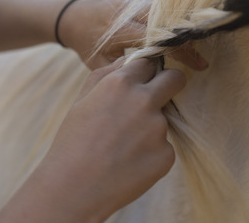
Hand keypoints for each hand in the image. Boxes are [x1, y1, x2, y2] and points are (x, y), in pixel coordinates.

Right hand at [40, 58, 185, 221]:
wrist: (73, 187)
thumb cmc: (73, 141)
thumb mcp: (82, 99)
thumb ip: (107, 73)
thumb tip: (129, 60)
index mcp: (121, 83)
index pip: (150, 63)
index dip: (146, 73)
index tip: (145, 81)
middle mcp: (145, 101)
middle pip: (175, 79)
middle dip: (170, 83)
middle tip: (159, 97)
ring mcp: (159, 129)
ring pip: (164, 118)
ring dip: (151, 127)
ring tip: (124, 146)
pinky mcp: (167, 154)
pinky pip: (164, 146)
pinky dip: (151, 152)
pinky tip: (130, 162)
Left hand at [59, 0, 207, 70]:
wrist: (72, 15)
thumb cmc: (87, 44)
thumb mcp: (100, 63)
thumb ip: (126, 70)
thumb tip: (156, 79)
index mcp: (120, 29)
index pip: (159, 39)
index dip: (181, 51)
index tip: (199, 65)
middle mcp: (129, 9)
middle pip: (167, 19)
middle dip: (187, 36)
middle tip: (202, 52)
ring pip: (167, 5)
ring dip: (183, 22)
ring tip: (198, 39)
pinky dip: (173, 10)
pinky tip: (186, 23)